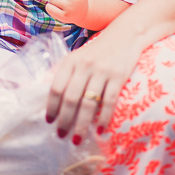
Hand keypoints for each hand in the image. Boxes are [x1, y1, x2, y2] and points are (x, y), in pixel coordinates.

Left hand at [45, 25, 142, 141]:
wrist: (125, 35)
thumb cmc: (98, 50)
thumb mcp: (79, 57)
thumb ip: (69, 74)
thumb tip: (56, 102)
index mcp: (71, 61)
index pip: (56, 87)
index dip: (51, 106)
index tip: (49, 122)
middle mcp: (84, 65)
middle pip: (70, 98)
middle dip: (65, 120)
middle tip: (62, 136)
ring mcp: (101, 71)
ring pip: (88, 103)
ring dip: (81, 125)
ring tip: (77, 139)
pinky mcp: (118, 76)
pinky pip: (108, 101)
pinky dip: (103, 118)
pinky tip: (100, 131)